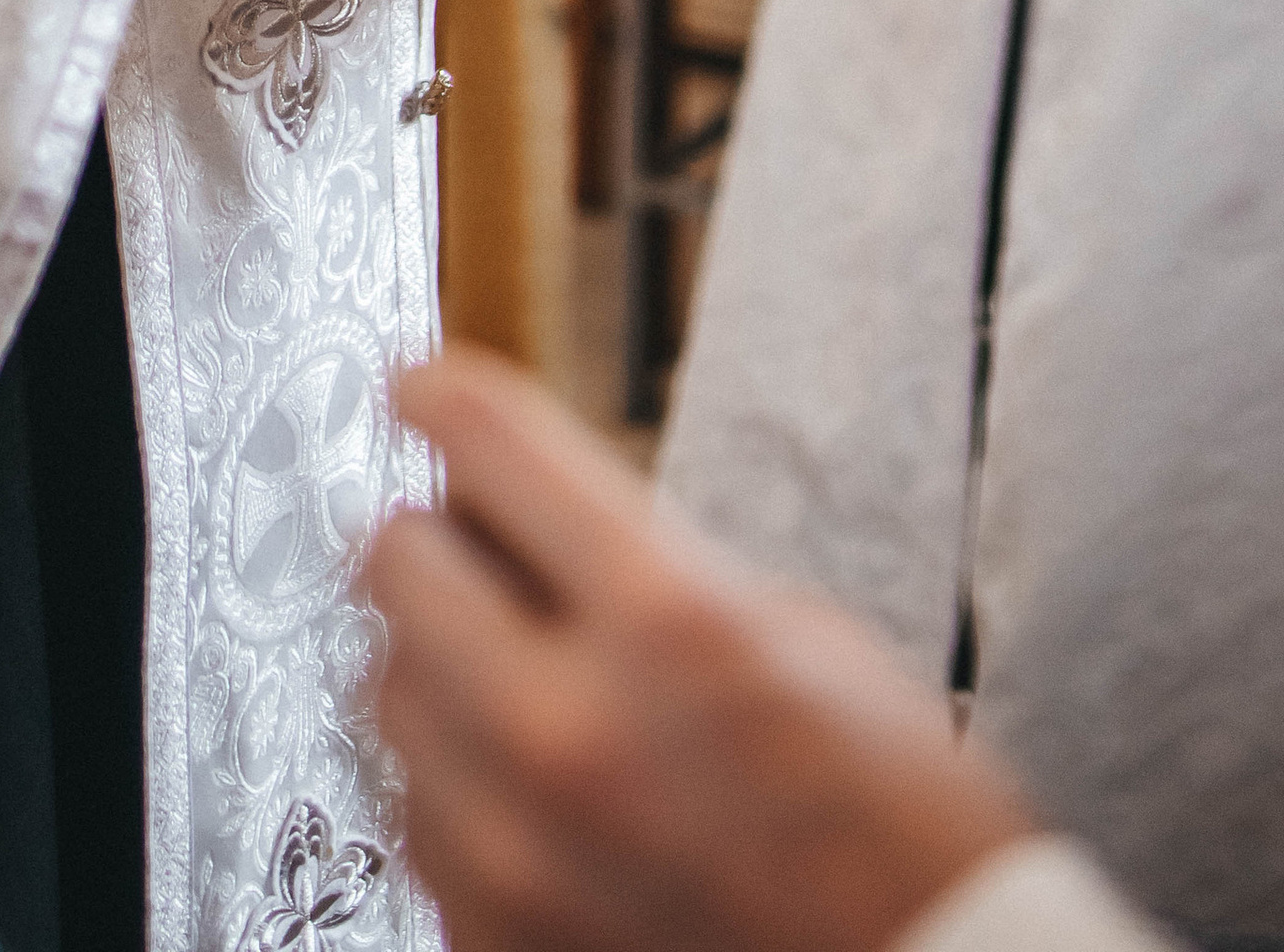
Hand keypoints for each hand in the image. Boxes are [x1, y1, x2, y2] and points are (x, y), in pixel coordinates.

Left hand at [368, 347, 1038, 951]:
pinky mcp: (498, 940)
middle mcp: (572, 735)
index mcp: (670, 623)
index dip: (446, 395)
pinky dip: (456, 785)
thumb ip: (650, 561)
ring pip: (386, 693)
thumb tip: (516, 510)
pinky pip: (416, 817)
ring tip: (521, 679)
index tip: (426, 388)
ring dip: (439, 665)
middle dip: (439, 538)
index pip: (489, 444)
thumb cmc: (896, 821)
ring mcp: (519, 855)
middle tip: (476, 545)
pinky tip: (528, 783)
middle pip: (397, 564)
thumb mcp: (800, 632)